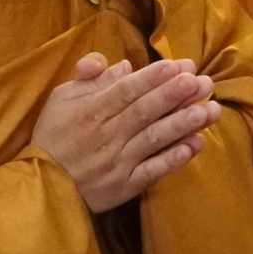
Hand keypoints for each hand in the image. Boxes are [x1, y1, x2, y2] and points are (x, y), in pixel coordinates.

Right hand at [32, 55, 220, 213]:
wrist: (42, 187)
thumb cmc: (54, 136)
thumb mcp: (61, 100)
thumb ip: (89, 79)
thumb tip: (124, 66)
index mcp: (91, 111)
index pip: (126, 91)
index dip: (154, 78)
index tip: (180, 66)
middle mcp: (107, 135)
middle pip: (145, 111)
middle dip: (176, 95)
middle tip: (203, 82)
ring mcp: (117, 162)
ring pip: (153, 139)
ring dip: (183, 124)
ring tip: (210, 110)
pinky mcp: (124, 185)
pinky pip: (151, 170)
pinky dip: (172, 159)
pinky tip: (194, 146)